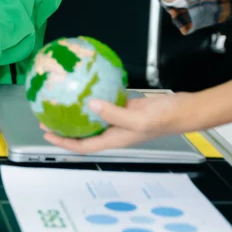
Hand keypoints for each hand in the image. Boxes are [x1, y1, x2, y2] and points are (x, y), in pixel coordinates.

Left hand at [40, 92, 194, 152]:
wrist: (184, 109)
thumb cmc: (165, 118)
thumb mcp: (138, 119)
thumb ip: (114, 114)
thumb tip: (90, 104)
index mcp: (115, 139)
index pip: (83, 145)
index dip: (63, 142)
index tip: (46, 133)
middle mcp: (114, 131)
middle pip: (84, 133)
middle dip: (64, 128)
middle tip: (47, 116)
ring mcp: (120, 119)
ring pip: (93, 118)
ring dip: (77, 112)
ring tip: (61, 101)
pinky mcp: (125, 106)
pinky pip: (105, 102)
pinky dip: (94, 96)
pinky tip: (86, 85)